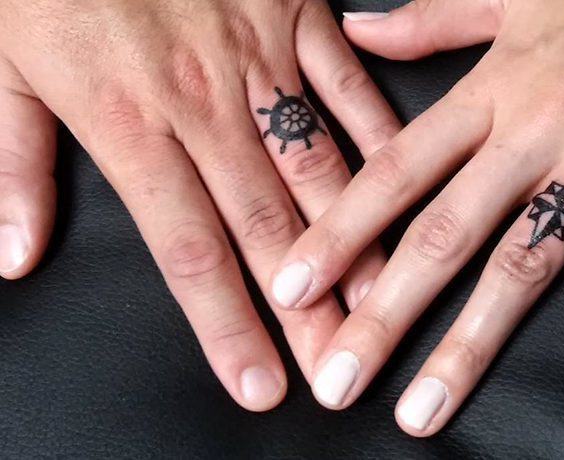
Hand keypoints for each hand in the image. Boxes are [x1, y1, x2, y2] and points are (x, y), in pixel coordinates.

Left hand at [0, 0, 400, 410]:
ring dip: (354, 239)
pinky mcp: (294, 17)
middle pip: (267, 226)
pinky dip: (378, 140)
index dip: (227, 325)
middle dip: (306, 307)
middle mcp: (205, 104)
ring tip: (382, 299)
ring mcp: (259, 59)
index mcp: (129, 122)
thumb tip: (15, 253)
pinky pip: (346, 87)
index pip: (189, 250)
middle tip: (340, 364)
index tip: (259, 382)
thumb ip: (10, 164)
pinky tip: (403, 187)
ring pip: (318, 168)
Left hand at [271, 0, 563, 433]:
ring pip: (527, 265)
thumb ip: (429, 21)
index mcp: (490, 92)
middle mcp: (535, 134)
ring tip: (424, 409)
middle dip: (385, 314)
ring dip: (472, 343)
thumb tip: (356, 29)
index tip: (294, 289)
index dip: (339, 233)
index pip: (395, 172)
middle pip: (445, 236)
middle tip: (339, 378)